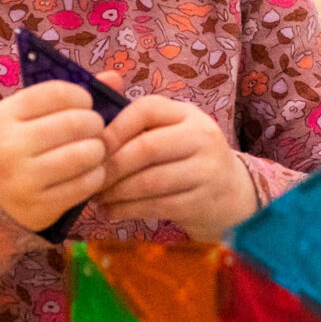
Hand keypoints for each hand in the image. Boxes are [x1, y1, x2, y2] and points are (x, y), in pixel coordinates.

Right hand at [0, 78, 109, 231]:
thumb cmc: (14, 143)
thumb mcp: (25, 114)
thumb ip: (66, 95)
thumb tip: (116, 77)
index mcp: (6, 115)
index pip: (58, 93)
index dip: (81, 96)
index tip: (86, 103)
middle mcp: (11, 145)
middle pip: (74, 123)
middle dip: (95, 123)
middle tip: (94, 128)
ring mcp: (23, 179)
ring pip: (82, 154)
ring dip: (98, 149)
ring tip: (95, 149)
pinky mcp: (39, 206)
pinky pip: (84, 185)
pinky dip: (96, 175)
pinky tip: (90, 171)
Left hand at [96, 95, 258, 239]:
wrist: (232, 194)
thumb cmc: (186, 158)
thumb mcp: (171, 133)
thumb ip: (138, 126)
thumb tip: (88, 129)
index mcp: (187, 114)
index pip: (146, 109)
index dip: (115, 127)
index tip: (92, 146)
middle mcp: (201, 136)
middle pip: (147, 147)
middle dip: (112, 165)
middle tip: (90, 177)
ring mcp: (206, 170)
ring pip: (150, 181)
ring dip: (117, 191)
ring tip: (97, 197)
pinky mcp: (203, 202)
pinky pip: (158, 206)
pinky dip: (128, 210)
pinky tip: (111, 212)